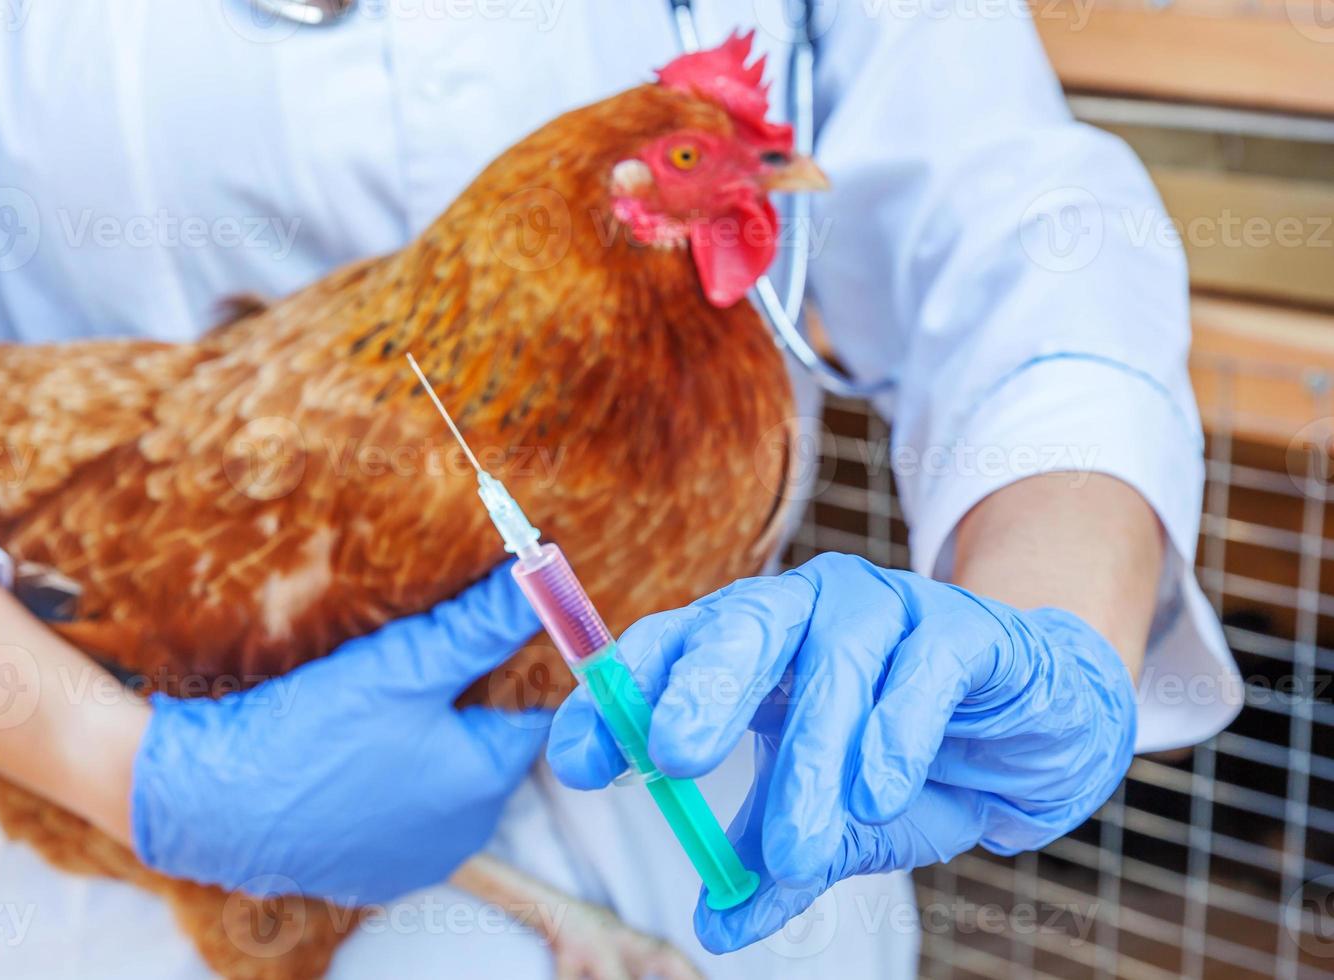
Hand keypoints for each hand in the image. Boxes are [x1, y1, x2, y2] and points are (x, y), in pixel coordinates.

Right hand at [131, 562, 546, 904]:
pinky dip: (386, 778)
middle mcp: (463, 834)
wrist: (211, 801)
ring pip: (441, 778)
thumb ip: (481, 624)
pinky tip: (350, 748)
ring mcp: (414, 860)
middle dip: (463, 701)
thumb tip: (542, 576)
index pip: (530, 712)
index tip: (479, 633)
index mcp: (485, 783)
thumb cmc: (314, 732)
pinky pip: (398, 811)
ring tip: (379, 700)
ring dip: (424, 740)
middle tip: (419, 660)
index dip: (508, 665)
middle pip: (486, 746)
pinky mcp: (367, 873)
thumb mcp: (406, 663)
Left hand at [547, 553, 1136, 951]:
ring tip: (795, 845)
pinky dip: (898, 732)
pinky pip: (924, 668)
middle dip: (703, 686)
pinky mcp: (963, 628)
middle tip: (672, 755)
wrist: (1037, 729)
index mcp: (753, 647)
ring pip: (835, 661)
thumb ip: (775, 867)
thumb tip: (713, 927)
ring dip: (811, 756)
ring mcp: (886, 609)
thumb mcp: (835, 824)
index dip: (617, 699)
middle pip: (741, 623)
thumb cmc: (912, 761)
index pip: (667, 649)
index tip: (576, 762)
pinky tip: (880, 790)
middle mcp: (807, 611)